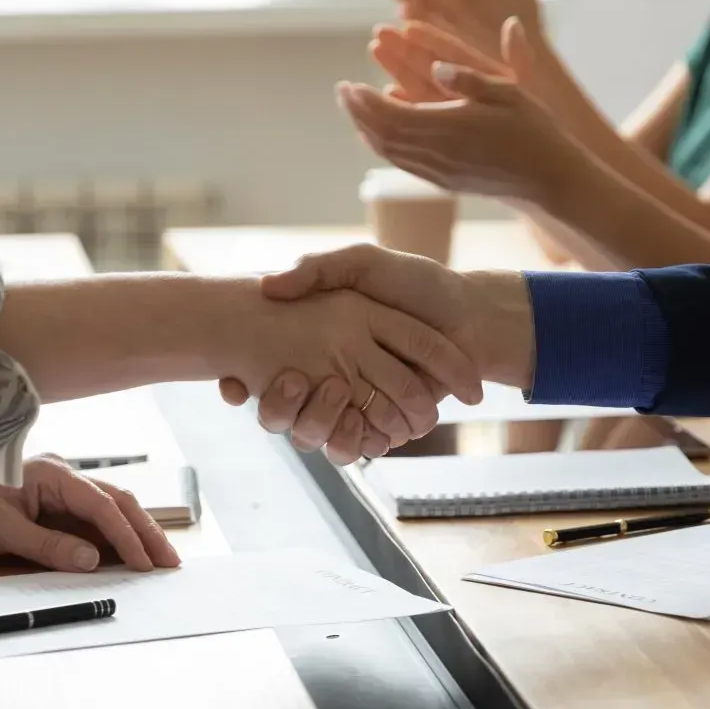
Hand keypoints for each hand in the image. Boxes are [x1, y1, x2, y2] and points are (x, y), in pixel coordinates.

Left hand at [0, 457, 179, 572]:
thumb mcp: (0, 530)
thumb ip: (47, 546)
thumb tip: (92, 562)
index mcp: (52, 473)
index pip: (102, 504)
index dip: (127, 535)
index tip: (146, 562)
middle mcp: (62, 479)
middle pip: (117, 503)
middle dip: (147, 533)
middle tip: (171, 563)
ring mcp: (59, 496)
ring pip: (109, 514)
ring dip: (135, 538)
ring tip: (160, 563)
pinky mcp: (52, 514)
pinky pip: (91, 528)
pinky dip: (113, 544)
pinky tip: (128, 562)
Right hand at [218, 246, 533, 463]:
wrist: (475, 317)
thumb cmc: (421, 284)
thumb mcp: (363, 263)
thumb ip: (318, 269)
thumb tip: (267, 286)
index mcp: (319, 342)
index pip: (264, 373)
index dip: (243, 382)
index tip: (233, 384)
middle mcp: (333, 376)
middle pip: (286, 411)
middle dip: (280, 407)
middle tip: (293, 384)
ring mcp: (360, 403)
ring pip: (318, 434)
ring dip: (319, 427)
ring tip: (330, 399)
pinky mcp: (387, 424)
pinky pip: (360, 445)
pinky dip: (358, 440)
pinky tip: (362, 424)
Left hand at [340, 20, 586, 205]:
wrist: (550, 180)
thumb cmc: (535, 130)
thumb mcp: (508, 92)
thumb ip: (469, 78)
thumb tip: (434, 67)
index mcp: (450, 128)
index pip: (390, 115)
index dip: (364, 101)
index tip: (347, 83)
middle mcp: (438, 155)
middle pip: (382, 135)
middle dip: (357, 112)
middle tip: (342, 91)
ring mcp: (440, 173)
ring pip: (389, 153)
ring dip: (366, 130)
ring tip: (354, 110)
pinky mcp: (445, 184)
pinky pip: (403, 165)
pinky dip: (383, 148)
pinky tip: (379, 135)